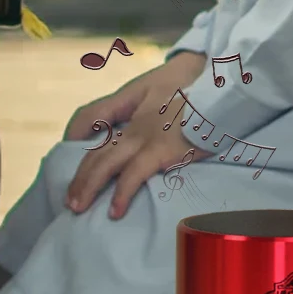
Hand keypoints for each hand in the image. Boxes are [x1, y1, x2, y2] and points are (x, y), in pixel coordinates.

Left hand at [63, 52, 206, 219]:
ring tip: (78, 208)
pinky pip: (134, 175)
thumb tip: (126, 126)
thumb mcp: (162, 86)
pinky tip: (115, 211)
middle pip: (96, 151)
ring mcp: (145, 136)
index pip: (92, 117)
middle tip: (70, 201)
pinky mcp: (162, 150)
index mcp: (133, 106)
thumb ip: (143, 104)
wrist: (222, 82)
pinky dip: (121, 193)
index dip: (75, 136)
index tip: (72, 156)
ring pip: (106, 163)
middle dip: (79, 177)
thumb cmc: (195, 85)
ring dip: (88, 187)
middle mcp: (133, 123)